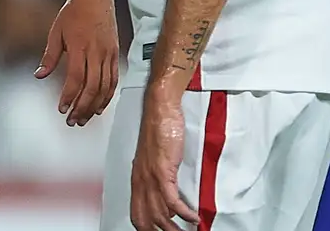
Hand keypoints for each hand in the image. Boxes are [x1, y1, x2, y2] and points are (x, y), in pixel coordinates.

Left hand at [36, 0, 120, 125]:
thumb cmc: (73, 12)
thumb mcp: (56, 32)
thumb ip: (49, 56)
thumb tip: (39, 75)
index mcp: (80, 47)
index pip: (76, 78)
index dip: (69, 96)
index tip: (62, 109)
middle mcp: (97, 52)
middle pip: (92, 87)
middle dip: (82, 107)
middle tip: (72, 121)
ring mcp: (109, 54)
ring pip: (105, 87)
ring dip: (95, 106)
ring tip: (84, 118)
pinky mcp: (115, 55)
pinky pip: (114, 80)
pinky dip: (107, 96)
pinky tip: (99, 106)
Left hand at [131, 86, 199, 230]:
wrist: (160, 110)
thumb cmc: (159, 131)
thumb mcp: (156, 162)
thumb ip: (160, 183)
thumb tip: (168, 206)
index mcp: (137, 179)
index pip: (136, 215)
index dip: (147, 229)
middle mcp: (140, 180)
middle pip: (145, 219)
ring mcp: (150, 176)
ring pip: (159, 214)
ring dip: (175, 228)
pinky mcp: (162, 170)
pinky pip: (171, 200)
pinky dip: (184, 213)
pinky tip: (193, 218)